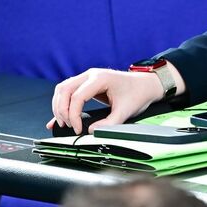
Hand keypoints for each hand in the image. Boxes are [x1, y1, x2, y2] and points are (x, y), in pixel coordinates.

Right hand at [47, 67, 181, 133]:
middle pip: (64, 90)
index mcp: (100, 78)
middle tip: (68, 126)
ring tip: (64, 122)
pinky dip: (63, 102)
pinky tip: (61, 114)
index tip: (78, 129)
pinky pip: (69, 89)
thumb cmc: (138, 94)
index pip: (77, 96)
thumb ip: (109, 123)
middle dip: (62, 110)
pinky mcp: (87, 82)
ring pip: (63, 88)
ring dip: (59, 105)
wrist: (146, 84)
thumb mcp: (125, 112)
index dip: (73, 115)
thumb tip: (91, 131)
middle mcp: (90, 74)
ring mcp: (87, 77)